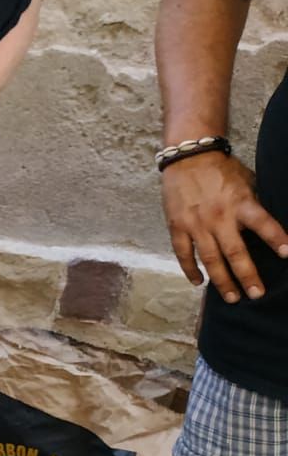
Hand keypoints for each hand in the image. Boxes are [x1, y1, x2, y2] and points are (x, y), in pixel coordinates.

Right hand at [161, 152, 287, 303]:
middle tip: (256, 294)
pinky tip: (199, 282)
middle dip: (247, 275)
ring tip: (232, 297)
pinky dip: (191, 269)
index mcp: (240, 203)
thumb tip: (264, 228)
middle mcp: (219, 217)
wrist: (188, 158)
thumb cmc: (221, 170)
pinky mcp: (178, 227)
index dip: (276, 239)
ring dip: (222, 280)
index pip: (263, 224)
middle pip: (235, 252)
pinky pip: (184, 254)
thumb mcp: (246, 182)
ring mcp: (196, 224)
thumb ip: (253, 205)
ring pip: (210, 259)